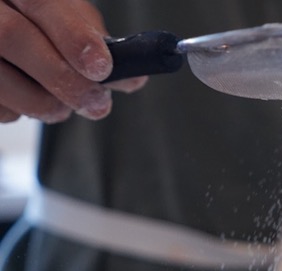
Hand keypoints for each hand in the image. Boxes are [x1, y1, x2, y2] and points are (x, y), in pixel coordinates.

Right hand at [0, 0, 145, 123]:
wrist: (2, 24)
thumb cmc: (33, 21)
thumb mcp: (64, 16)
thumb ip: (94, 40)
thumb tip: (131, 77)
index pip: (41, 1)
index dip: (73, 35)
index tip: (100, 67)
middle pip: (11, 36)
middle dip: (63, 78)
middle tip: (95, 102)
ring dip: (42, 103)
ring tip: (62, 106)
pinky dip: (17, 111)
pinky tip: (26, 100)